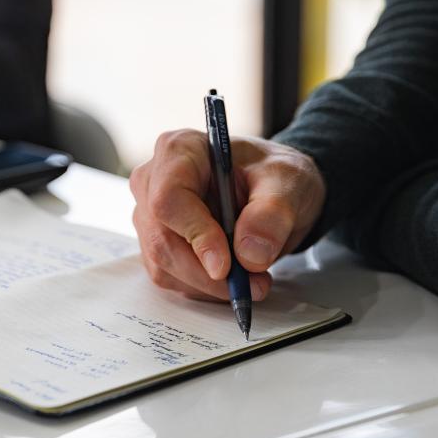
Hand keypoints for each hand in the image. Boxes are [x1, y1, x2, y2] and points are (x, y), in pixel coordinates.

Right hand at [129, 129, 325, 300]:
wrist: (272, 190)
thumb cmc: (272, 175)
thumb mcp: (288, 182)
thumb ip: (272, 213)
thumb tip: (249, 254)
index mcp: (179, 150)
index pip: (168, 199)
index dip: (195, 235)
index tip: (226, 267)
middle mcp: (153, 181)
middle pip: (161, 239)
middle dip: (207, 273)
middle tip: (253, 284)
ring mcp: (149, 215)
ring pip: (163, 264)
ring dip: (208, 284)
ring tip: (252, 279)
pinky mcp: (155, 243)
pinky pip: (170, 277)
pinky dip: (203, 287)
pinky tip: (231, 276)